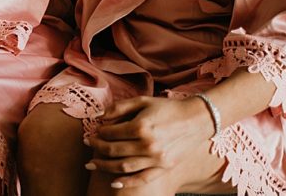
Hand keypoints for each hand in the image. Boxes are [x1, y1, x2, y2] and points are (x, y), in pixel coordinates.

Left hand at [87, 96, 215, 188]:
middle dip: (97, 148)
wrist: (197, 119)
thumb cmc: (167, 108)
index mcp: (141, 127)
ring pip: (124, 167)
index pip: (111, 133)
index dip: (99, 133)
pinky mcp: (165, 168)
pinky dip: (127, 183)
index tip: (94, 131)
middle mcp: (148, 145)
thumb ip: (119, 107)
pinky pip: (143, 179)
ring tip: (92, 164)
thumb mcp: (142, 101)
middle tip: (88, 144)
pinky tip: (114, 184)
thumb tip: (99, 116)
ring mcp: (157, 159)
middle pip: (114, 150)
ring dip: (104, 166)